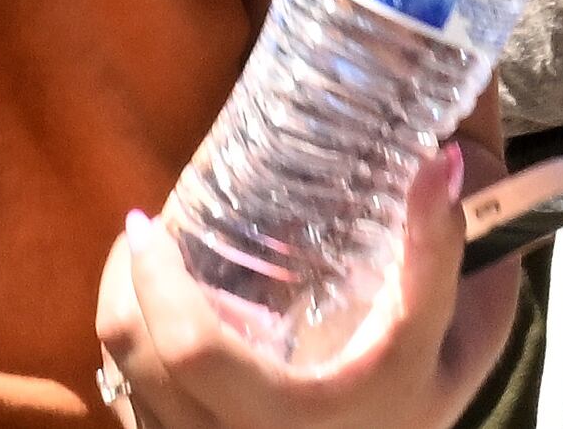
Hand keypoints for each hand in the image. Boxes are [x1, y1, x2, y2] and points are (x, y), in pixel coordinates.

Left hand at [99, 143, 517, 428]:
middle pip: (134, 361)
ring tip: (145, 271)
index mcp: (278, 413)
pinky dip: (133, 361)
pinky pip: (134, 407)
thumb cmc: (400, 399)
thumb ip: (432, 250)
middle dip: (122, 287)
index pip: (189, 347)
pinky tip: (159, 326)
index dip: (154, 281)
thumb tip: (440, 158)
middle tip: (143, 235)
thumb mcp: (421, 331)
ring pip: (123, 385)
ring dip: (124, 322)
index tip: (147, 224)